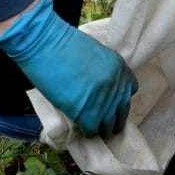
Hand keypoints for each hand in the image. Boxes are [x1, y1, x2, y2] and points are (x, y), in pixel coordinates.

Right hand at [0, 0, 137, 137]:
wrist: (45, 44)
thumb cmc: (63, 44)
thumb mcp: (95, 53)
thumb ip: (103, 70)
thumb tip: (100, 87)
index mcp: (120, 67)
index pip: (130, 90)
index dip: (119, 98)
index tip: (111, 103)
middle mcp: (116, 85)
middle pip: (122, 111)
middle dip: (113, 118)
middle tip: (102, 121)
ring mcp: (104, 100)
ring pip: (108, 125)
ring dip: (101, 127)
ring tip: (92, 127)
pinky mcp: (87, 113)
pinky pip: (92, 130)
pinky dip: (86, 131)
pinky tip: (80, 127)